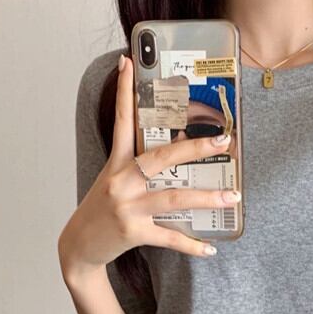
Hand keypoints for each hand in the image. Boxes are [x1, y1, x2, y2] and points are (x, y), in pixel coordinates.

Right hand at [58, 54, 237, 279]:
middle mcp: (121, 182)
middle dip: (195, 148)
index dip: (125, 93)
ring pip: (174, 199)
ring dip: (207, 197)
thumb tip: (178, 154)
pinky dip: (192, 245)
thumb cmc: (102, 211)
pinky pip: (171, 237)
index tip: (128, 64)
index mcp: (116, 164)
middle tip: (224, 140)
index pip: (121, 123)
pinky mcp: (134, 232)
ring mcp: (127, 207)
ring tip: (233, 197)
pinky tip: (211, 249)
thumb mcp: (114, 182)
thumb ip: (139, 167)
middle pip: (162, 158)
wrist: (79, 247)